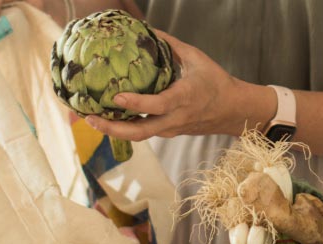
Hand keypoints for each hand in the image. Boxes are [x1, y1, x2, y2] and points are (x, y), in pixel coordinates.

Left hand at [85, 30, 274, 140]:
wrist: (233, 110)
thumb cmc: (216, 82)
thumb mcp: (196, 58)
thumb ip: (170, 45)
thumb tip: (146, 29)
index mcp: (185, 97)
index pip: (159, 104)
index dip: (138, 103)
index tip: (117, 97)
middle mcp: (176, 117)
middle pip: (141, 132)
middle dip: (113, 129)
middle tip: (90, 118)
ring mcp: (171, 128)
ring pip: (140, 135)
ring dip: (114, 130)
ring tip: (91, 119)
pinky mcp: (168, 132)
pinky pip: (144, 132)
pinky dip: (125, 127)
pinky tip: (109, 118)